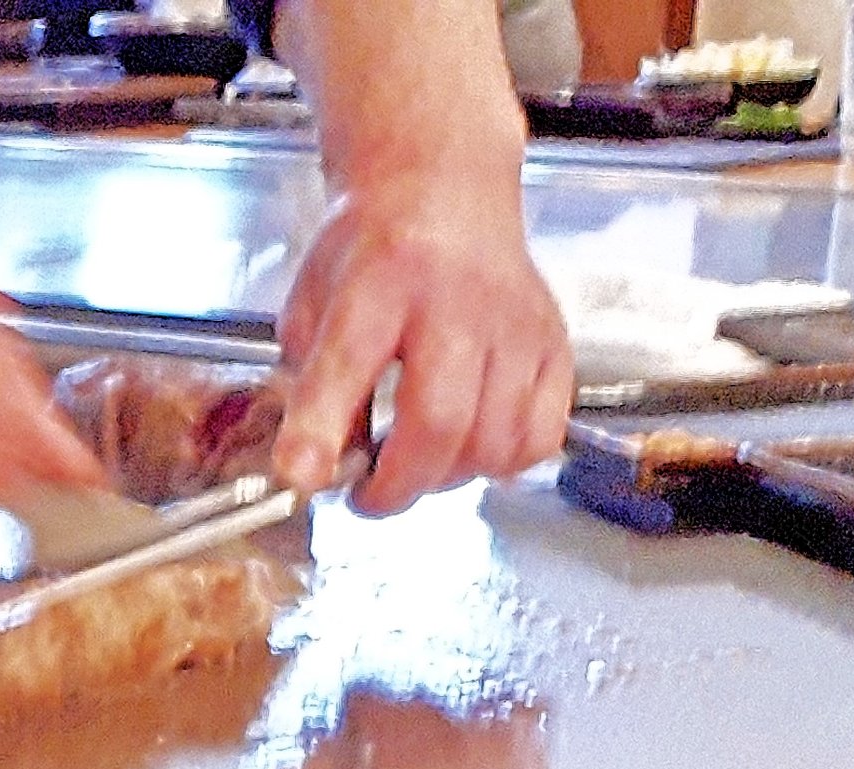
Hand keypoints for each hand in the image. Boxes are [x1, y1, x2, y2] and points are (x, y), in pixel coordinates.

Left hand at [272, 168, 571, 513]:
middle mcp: (457, 301)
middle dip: (395, 485)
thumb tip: (315, 469)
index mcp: (380, 282)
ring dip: (446, 478)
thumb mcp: (312, 305)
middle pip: (439, 421)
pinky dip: (503, 462)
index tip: (300, 477)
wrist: (443, 188)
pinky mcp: (554, 343)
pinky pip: (540, 435)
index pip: (347, 365)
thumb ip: (309, 386)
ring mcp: (515, 324)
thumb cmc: (372, 251)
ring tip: (415, 460)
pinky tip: (470, 445)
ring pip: (494, 441)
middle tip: (366, 495)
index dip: (320, 431)